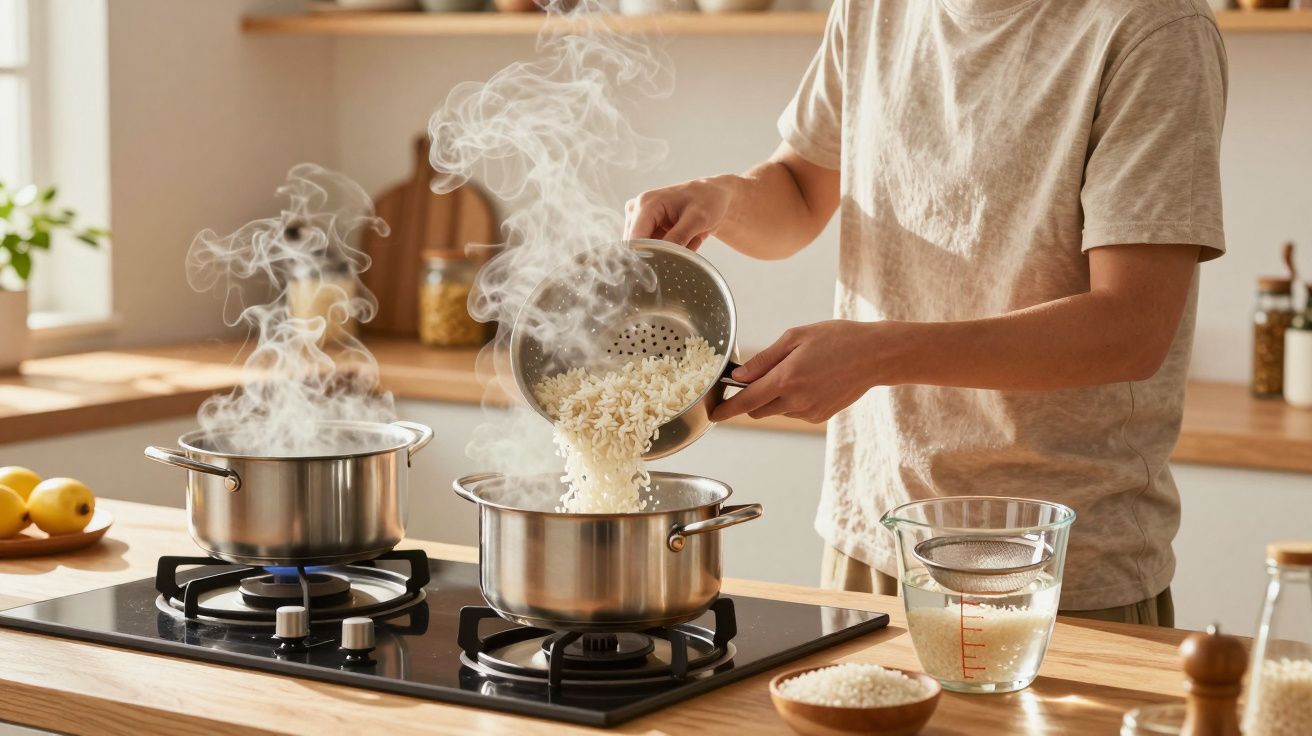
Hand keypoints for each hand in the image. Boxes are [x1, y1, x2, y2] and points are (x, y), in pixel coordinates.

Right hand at [624, 176, 735, 249]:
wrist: (711, 196)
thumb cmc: (706, 200)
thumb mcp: (697, 218)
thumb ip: (678, 237)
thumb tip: (661, 256)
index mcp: (646, 204)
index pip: (635, 239)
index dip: (646, 257)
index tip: (665, 267)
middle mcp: (636, 211)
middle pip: (638, 248)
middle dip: (663, 254)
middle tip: (688, 245)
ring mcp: (638, 221)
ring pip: (647, 252)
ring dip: (670, 253)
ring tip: (689, 239)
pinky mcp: (645, 230)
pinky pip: (654, 251)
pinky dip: (672, 251)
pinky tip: (686, 240)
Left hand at [711, 320, 891, 423]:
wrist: (875, 356)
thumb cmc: (837, 339)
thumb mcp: (796, 337)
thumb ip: (764, 359)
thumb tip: (739, 376)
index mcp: (786, 379)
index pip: (746, 401)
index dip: (726, 410)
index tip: (713, 414)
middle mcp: (796, 400)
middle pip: (758, 410)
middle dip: (752, 398)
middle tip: (762, 375)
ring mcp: (809, 412)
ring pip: (777, 410)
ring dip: (775, 397)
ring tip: (798, 371)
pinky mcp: (820, 417)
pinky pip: (795, 412)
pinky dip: (793, 400)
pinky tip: (811, 381)